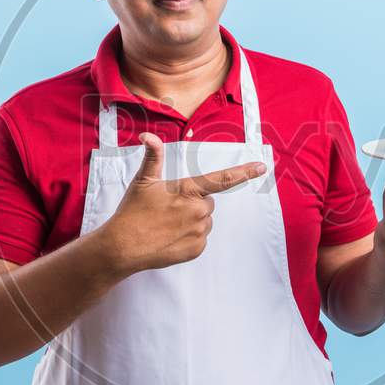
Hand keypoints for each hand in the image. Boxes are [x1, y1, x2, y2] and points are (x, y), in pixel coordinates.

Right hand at [98, 132, 266, 273]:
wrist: (122, 247)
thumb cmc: (132, 211)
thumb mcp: (143, 180)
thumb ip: (153, 156)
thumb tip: (149, 136)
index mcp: (188, 190)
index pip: (222, 179)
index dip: (244, 172)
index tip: (262, 166)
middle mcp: (198, 210)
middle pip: (207, 202)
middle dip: (193, 203)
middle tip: (169, 209)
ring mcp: (198, 231)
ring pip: (205, 221)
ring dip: (191, 221)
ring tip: (167, 224)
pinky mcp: (196, 248)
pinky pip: (200, 238)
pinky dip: (189, 237)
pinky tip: (170, 237)